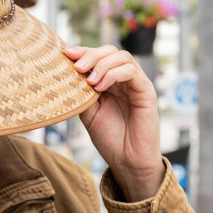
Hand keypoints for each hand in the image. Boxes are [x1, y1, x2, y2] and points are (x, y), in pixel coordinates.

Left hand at [64, 45, 163, 201]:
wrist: (127, 161)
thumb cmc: (108, 137)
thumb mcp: (87, 111)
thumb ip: (80, 91)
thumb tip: (65, 72)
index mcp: (108, 81)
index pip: (97, 56)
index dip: (82, 51)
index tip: (65, 53)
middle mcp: (123, 79)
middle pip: (110, 51)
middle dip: (91, 54)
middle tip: (76, 67)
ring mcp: (136, 84)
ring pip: (122, 57)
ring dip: (101, 64)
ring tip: (88, 81)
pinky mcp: (146, 91)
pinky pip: (132, 72)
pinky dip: (113, 74)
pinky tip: (100, 87)